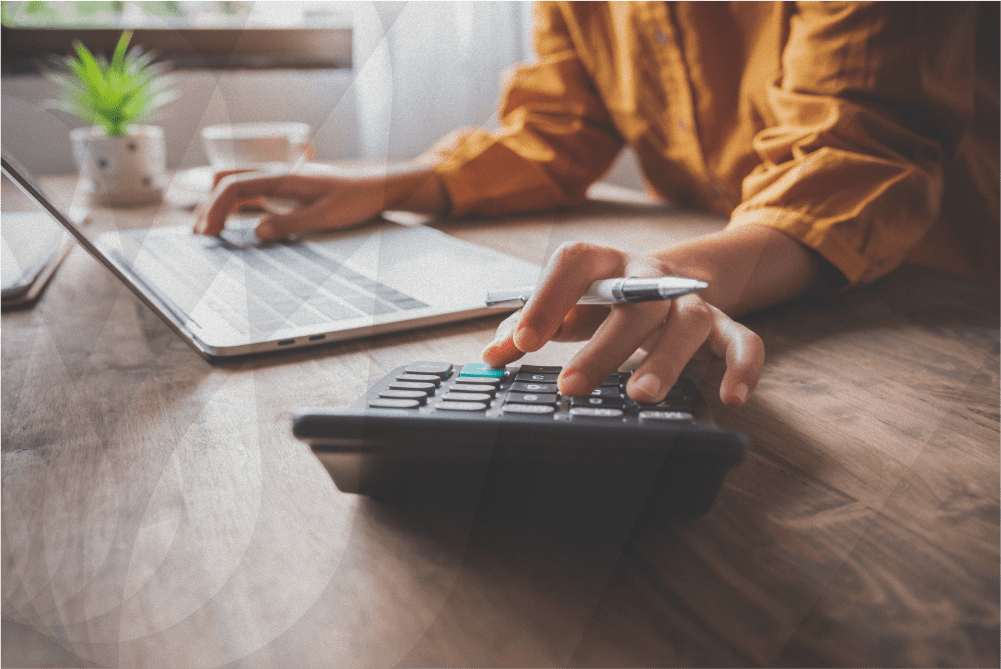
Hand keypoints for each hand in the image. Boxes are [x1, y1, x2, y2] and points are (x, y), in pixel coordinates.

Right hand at [194, 163, 447, 240]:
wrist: (379, 187)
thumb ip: (292, 224)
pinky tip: (233, 223)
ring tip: (209, 230)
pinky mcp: (289, 190)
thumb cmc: (357, 199)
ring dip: (220, 204)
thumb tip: (257, 232)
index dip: (215, 208)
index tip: (208, 232)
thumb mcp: (327, 216)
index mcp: (284, 177)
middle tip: (202, 234)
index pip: (235, 186)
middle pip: (229, 181)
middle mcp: (279, 174)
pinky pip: (254, 193)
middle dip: (210, 204)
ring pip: (239, 185)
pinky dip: (236, 205)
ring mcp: (283, 180)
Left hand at [481, 242, 764, 406]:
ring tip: (640, 397)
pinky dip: (744, 367)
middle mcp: (651, 275)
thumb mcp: (566, 306)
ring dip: (666, 359)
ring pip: (689, 321)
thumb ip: (527, 327)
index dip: (549, 299)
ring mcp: (690, 299)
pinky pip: (744, 340)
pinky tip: (731, 399)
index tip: (523, 342)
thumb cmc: (603, 298)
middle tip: (570, 387)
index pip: (575, 264)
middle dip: (602, 347)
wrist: (665, 277)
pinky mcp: (723, 323)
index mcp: (605, 263)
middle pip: (636, 301)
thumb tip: (489, 356)